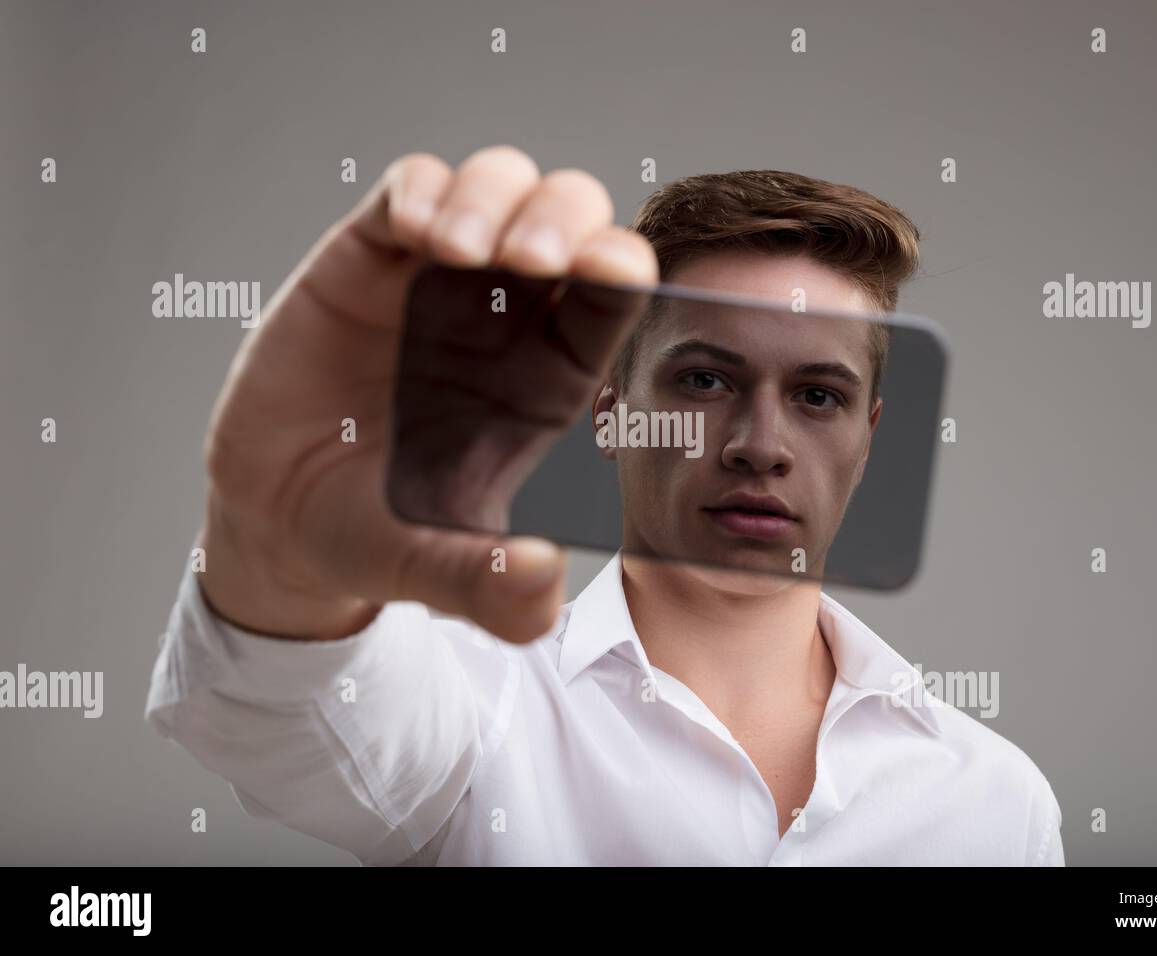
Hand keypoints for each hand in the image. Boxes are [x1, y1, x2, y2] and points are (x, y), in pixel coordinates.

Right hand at [196, 146, 657, 641]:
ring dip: (493, 196)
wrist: (277, 516)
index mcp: (550, 373)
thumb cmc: (375, 533)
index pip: (613, 296)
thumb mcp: (433, 570)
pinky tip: (413, 232)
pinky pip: (413, 185)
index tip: (613, 270)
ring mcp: (439, 276)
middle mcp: (507, 315)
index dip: (624, 267)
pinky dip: (423, 191)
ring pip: (502, 182)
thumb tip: (541, 582)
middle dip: (567, 217)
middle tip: (532, 261)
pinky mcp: (370, 255)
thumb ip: (490, 588)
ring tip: (460, 249)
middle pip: (573, 215)